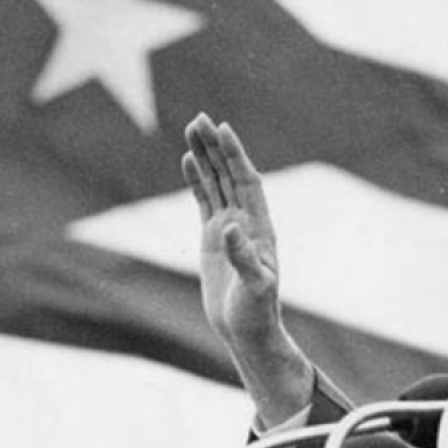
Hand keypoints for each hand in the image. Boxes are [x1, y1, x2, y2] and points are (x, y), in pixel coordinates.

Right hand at [182, 113, 279, 347]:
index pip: (247, 182)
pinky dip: (197, 180)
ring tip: (192, 128)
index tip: (223, 129)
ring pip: (216, 183)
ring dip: (206, 157)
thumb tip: (230, 228)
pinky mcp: (213, 237)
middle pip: (230, 175)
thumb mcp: (255, 287)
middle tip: (200, 118)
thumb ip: (244, 258)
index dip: (236, 156)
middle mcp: (246, 222)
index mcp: (260, 227)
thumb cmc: (257, 311)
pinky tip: (188, 161)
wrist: (247, 329)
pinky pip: (204, 201)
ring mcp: (229, 227)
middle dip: (217, 147)